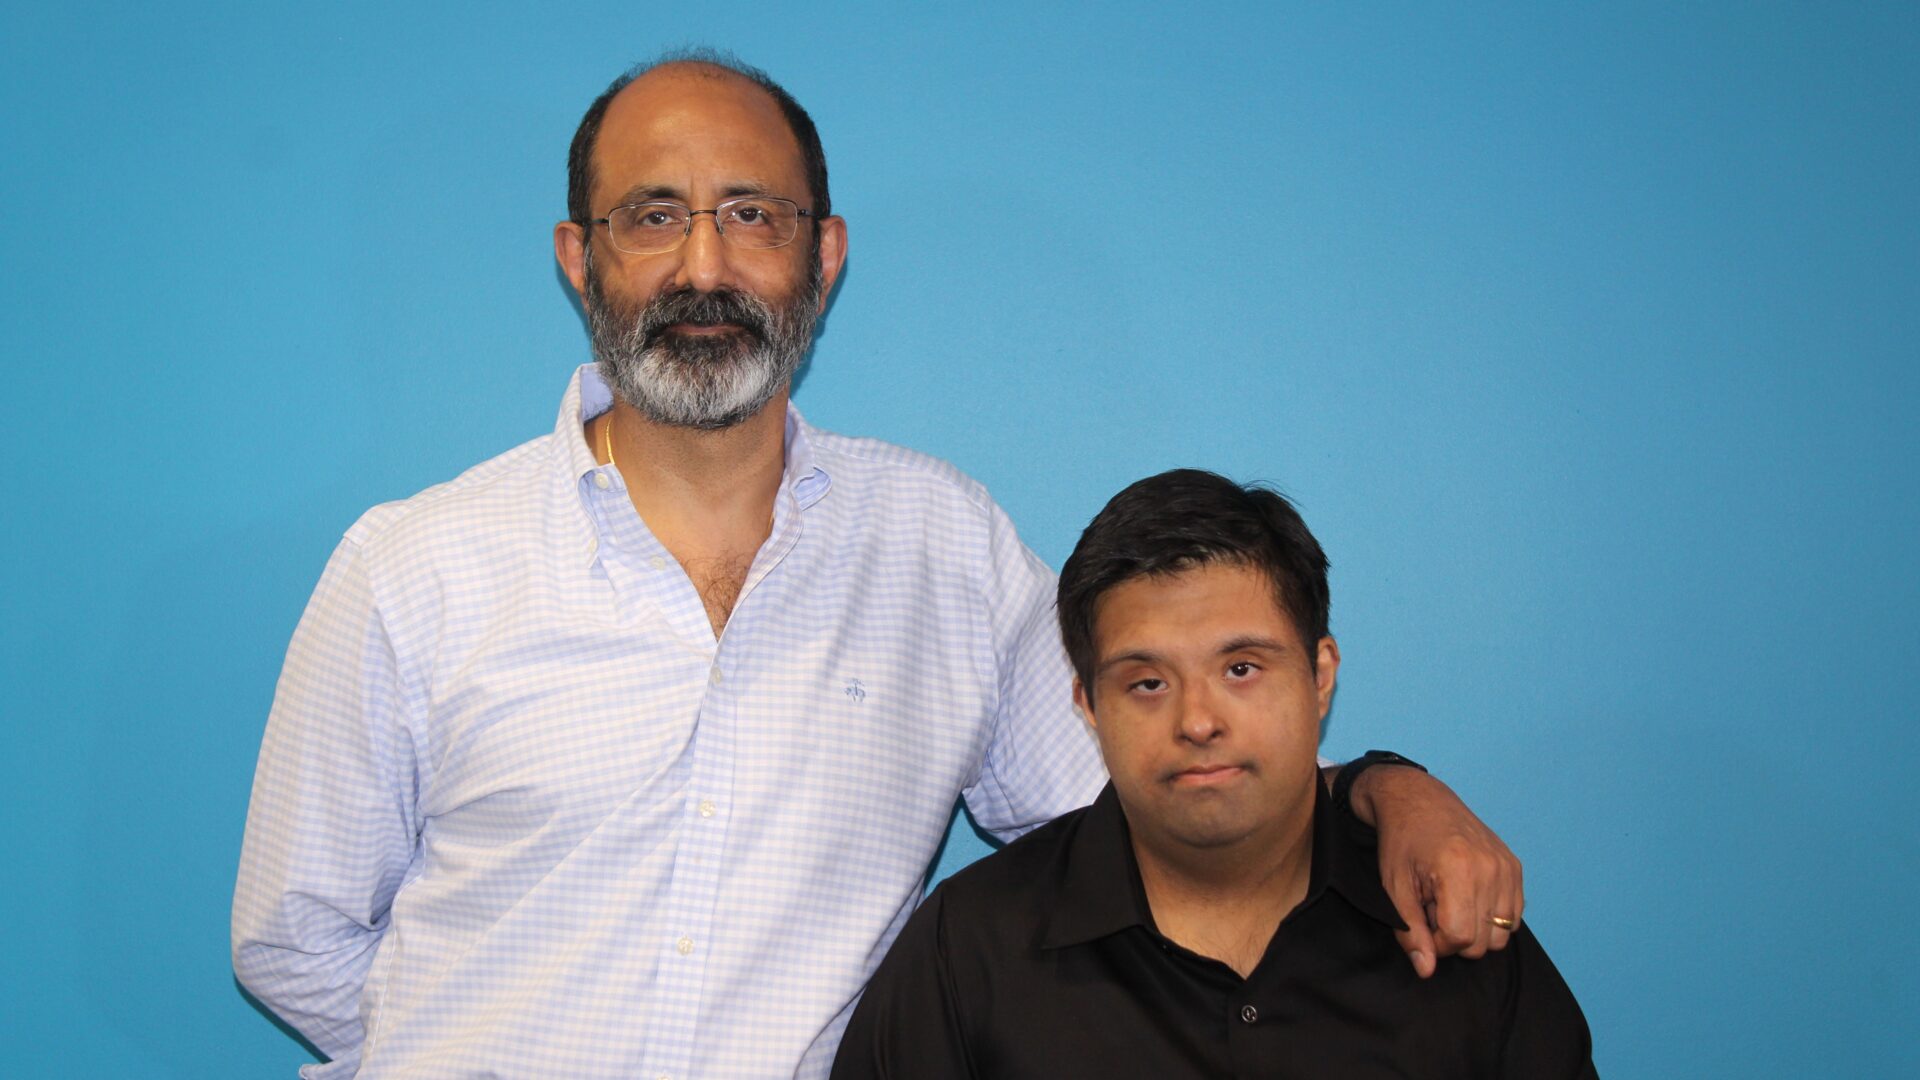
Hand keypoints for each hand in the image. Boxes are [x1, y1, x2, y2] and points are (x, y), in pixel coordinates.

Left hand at [1347, 765, 1523, 978]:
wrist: (1418, 799)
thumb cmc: (1401, 841)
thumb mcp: (1394, 888)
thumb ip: (1410, 932)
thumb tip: (1426, 970)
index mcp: (1459, 871)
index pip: (1461, 938)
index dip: (1438, 944)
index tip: (1422, 925)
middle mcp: (1491, 869)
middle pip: (1485, 942)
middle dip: (1455, 937)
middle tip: (1432, 908)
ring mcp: (1507, 867)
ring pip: (1502, 934)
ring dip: (1475, 928)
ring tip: (1449, 901)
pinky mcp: (1515, 866)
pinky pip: (1513, 915)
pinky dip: (1491, 916)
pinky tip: (1466, 895)